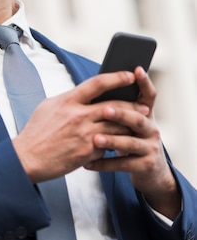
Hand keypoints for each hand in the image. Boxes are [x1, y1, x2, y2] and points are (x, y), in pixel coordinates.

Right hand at [12, 70, 139, 182]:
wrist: (28, 158)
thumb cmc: (36, 132)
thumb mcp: (47, 107)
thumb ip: (68, 99)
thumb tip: (83, 93)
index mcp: (68, 101)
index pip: (98, 83)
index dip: (117, 77)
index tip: (129, 75)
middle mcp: (79, 116)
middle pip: (115, 106)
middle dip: (133, 105)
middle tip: (143, 106)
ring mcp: (85, 135)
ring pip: (117, 126)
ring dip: (130, 125)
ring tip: (138, 124)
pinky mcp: (89, 153)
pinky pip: (109, 145)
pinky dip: (116, 143)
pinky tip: (120, 143)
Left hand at [84, 67, 180, 219]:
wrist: (147, 169)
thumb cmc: (127, 137)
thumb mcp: (124, 122)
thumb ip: (114, 106)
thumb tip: (93, 87)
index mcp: (144, 113)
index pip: (148, 95)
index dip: (144, 82)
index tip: (136, 70)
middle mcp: (151, 128)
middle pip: (137, 118)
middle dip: (121, 113)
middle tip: (104, 110)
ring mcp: (149, 147)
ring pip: (130, 142)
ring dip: (111, 140)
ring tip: (95, 140)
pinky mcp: (144, 165)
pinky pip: (122, 164)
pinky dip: (103, 163)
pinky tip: (87, 163)